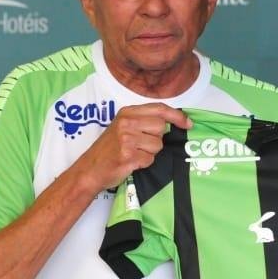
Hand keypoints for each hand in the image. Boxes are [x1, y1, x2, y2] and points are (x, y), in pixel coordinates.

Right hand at [72, 103, 191, 192]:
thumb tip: (174, 122)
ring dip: (149, 153)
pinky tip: (130, 163)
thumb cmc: (109, 149)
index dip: (177, 116)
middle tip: (140, 145)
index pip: (159, 109)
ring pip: (157, 145)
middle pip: (161, 127)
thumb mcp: (123, 127)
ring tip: (133, 154)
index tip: (188, 124)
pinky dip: (143, 163)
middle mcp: (127, 122)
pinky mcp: (128, 155)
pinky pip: (150, 159)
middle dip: (156, 139)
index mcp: (127, 112)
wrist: (90, 170)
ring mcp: (126, 139)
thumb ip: (144, 121)